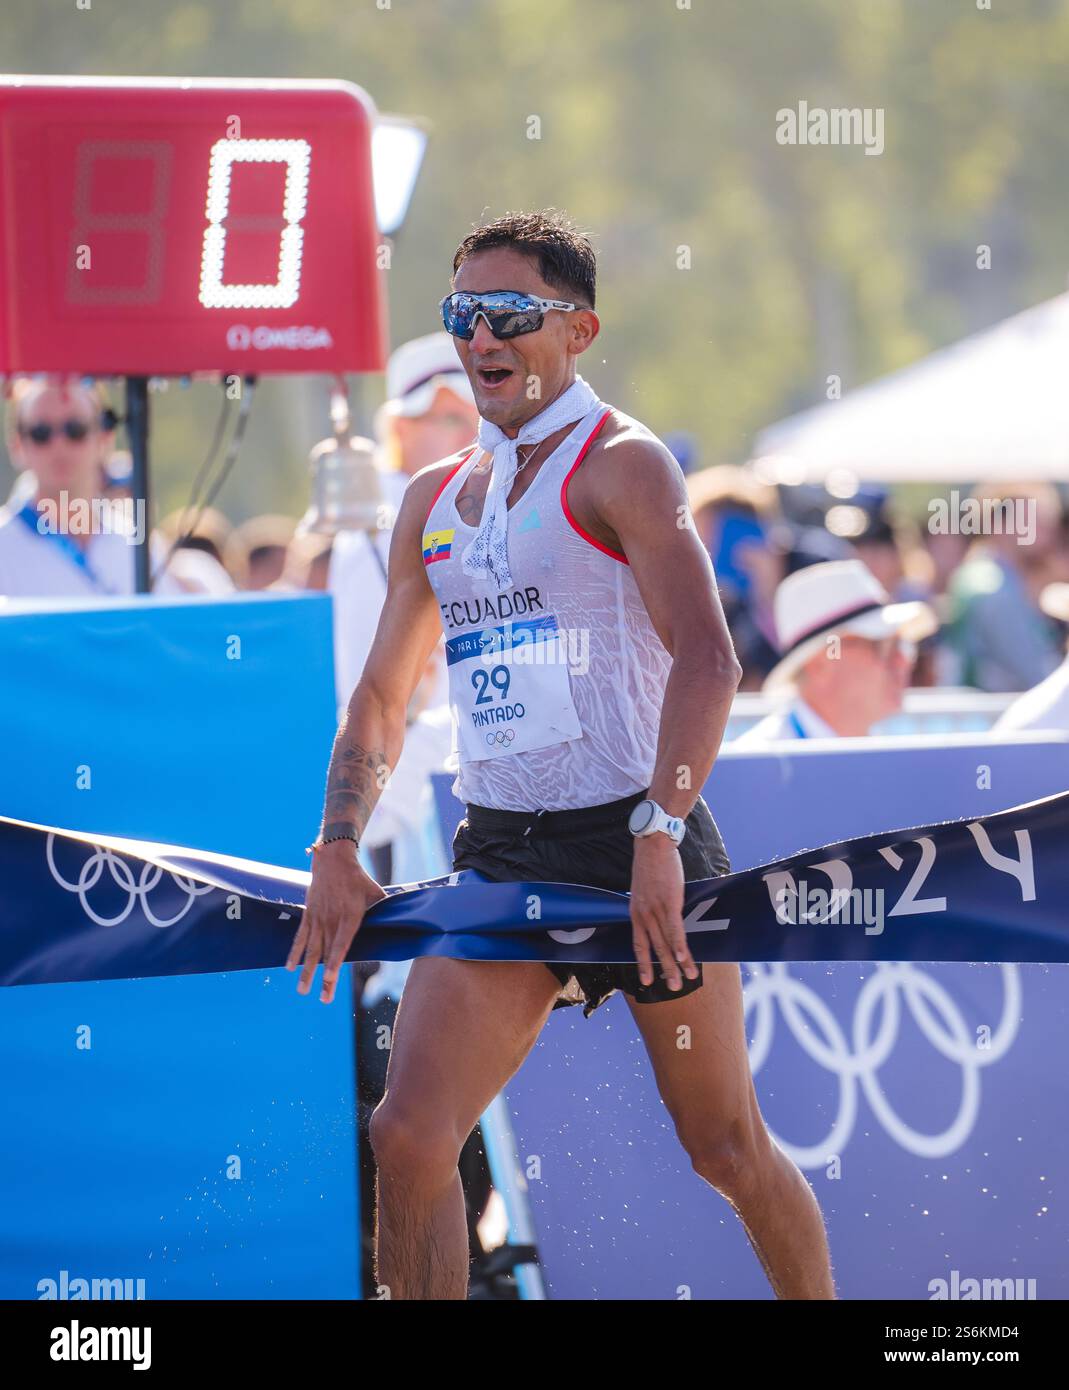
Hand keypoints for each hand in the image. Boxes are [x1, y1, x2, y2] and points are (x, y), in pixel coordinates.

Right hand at [286, 842, 385, 1002]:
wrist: (334, 860)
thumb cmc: (359, 878)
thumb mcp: (376, 893)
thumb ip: (386, 909)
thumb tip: (404, 919)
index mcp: (350, 917)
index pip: (341, 944)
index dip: (334, 962)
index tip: (329, 977)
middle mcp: (331, 920)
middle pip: (326, 953)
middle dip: (323, 978)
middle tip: (322, 998)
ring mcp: (318, 918)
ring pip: (311, 949)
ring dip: (306, 971)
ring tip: (302, 990)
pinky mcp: (309, 914)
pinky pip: (300, 936)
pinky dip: (294, 952)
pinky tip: (288, 967)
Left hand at [629, 834, 697, 991]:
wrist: (652, 844)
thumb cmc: (650, 864)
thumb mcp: (643, 888)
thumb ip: (649, 905)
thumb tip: (659, 915)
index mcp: (636, 913)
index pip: (639, 944)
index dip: (643, 964)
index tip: (647, 981)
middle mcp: (643, 915)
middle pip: (655, 949)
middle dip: (665, 970)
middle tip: (673, 988)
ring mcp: (656, 910)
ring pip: (667, 943)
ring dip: (678, 963)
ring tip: (687, 979)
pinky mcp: (669, 903)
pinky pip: (675, 930)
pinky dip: (681, 946)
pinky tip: (686, 958)